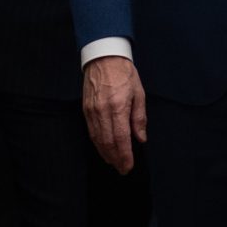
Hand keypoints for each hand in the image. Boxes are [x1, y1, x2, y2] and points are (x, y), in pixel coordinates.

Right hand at [82, 56, 145, 173]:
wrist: (103, 57)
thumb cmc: (124, 73)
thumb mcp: (138, 93)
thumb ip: (139, 117)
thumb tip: (140, 138)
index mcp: (118, 107)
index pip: (121, 139)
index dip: (125, 156)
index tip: (128, 166)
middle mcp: (102, 111)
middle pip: (108, 143)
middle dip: (115, 159)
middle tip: (123, 169)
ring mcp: (91, 111)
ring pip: (97, 139)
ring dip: (105, 154)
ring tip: (114, 162)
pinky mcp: (85, 109)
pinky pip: (91, 131)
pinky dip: (97, 143)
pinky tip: (103, 149)